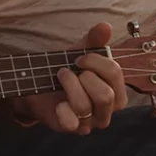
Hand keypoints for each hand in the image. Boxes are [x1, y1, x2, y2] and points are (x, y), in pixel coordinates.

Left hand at [9, 22, 127, 134]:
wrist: (39, 86)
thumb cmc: (67, 71)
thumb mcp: (80, 52)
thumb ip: (94, 40)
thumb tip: (106, 26)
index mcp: (116, 91)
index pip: (115, 74)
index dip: (96, 61)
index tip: (79, 58)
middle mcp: (107, 110)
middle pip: (105, 95)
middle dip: (84, 77)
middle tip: (69, 70)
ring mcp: (90, 122)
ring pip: (85, 106)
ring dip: (69, 85)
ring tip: (60, 77)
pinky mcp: (72, 128)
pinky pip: (71, 122)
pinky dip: (62, 109)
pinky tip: (58, 103)